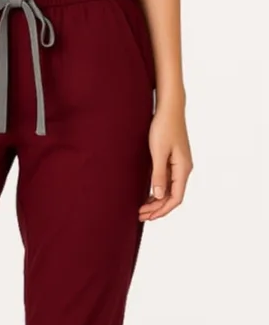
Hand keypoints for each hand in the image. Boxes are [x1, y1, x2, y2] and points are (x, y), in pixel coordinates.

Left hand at [138, 100, 193, 221]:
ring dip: (158, 200)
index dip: (162, 210)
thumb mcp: (158, 151)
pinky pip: (168, 179)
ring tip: (143, 208)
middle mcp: (184, 169)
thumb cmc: (164, 127)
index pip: (176, 198)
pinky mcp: (174, 158)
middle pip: (173, 196)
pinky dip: (159, 189)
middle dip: (158, 208)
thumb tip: (158, 196)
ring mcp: (180, 164)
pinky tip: (149, 193)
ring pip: (170, 189)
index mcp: (183, 169)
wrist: (170, 108)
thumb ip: (158, 174)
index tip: (147, 216)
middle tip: (140, 215)